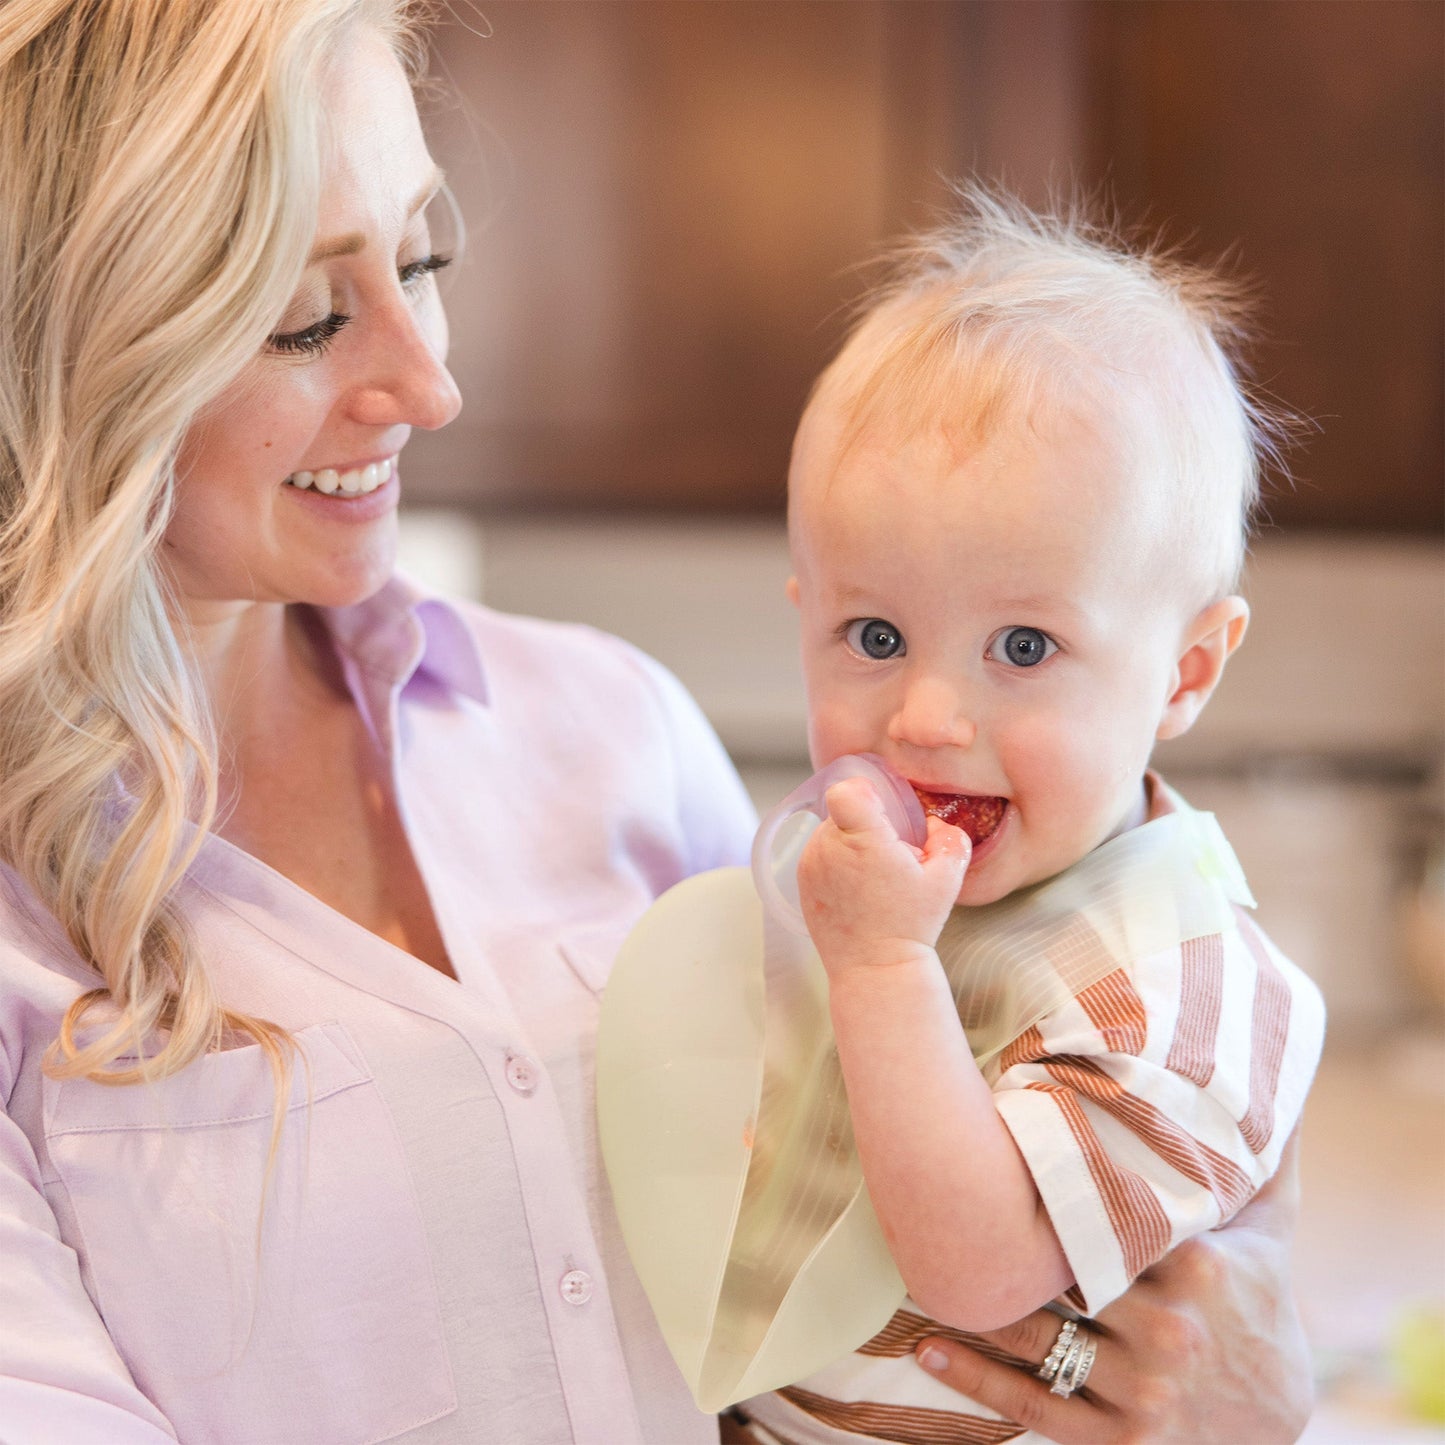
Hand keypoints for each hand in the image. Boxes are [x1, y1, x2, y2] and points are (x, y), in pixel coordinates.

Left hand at [796, 777, 969, 973]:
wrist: (874, 967)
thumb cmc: (911, 925)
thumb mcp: (946, 880)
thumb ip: (949, 839)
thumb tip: (932, 821)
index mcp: (863, 842)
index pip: (847, 791)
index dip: (866, 793)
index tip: (882, 813)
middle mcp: (829, 849)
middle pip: (845, 811)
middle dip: (867, 825)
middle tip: (888, 858)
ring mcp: (811, 864)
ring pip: (831, 830)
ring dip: (851, 843)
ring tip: (873, 877)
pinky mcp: (801, 880)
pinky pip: (820, 851)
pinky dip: (837, 860)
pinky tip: (857, 888)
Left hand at [913, 1131, 1311, 1442]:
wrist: (1274, 1427)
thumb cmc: (1258, 1308)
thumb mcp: (1269, 1235)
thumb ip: (1265, 1162)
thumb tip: (1272, 1089)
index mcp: (1201, 1268)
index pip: (1112, 1215)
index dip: (1051, 1183)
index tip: (995, 1147)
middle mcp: (1171, 1330)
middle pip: (1062, 1274)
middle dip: (1002, 1241)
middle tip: (933, 1201)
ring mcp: (1143, 1391)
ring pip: (1036, 1336)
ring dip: (970, 1304)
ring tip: (914, 1265)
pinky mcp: (1118, 1441)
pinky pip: (1031, 1405)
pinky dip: (973, 1378)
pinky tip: (925, 1347)